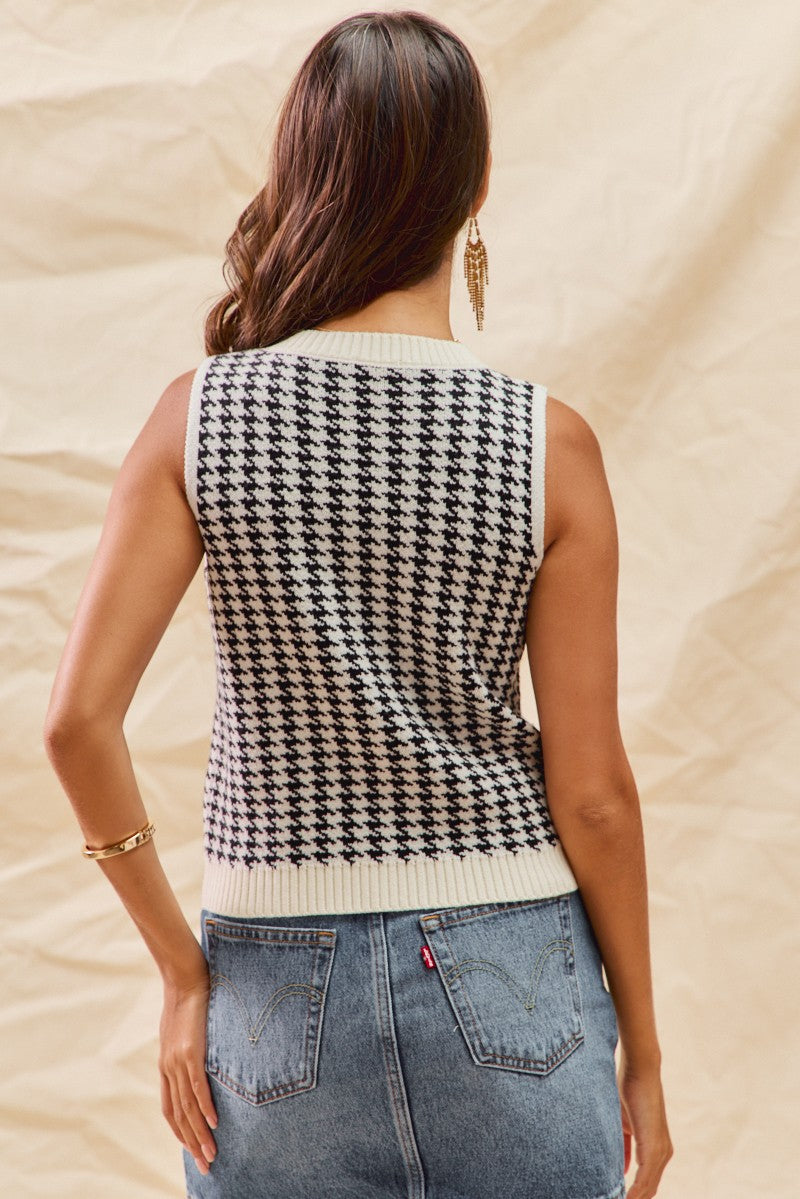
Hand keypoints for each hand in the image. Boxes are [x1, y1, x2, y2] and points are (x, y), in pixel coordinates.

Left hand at [159, 956, 218, 1176]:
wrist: (184, 977)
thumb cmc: (188, 999)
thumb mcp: (183, 1030)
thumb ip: (187, 1049)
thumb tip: (199, 1057)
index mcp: (166, 1066)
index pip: (171, 1110)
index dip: (181, 1132)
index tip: (194, 1149)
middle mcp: (169, 1068)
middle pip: (179, 1116)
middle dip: (192, 1144)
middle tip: (206, 1165)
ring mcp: (178, 1061)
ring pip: (188, 1108)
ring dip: (200, 1134)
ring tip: (212, 1154)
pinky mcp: (190, 1051)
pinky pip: (197, 1086)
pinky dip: (205, 1107)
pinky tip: (214, 1123)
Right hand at [617, 1054, 672, 1197]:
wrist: (640, 1070)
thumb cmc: (629, 1092)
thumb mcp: (623, 1125)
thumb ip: (624, 1147)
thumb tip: (620, 1168)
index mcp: (657, 1149)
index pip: (647, 1183)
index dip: (635, 1195)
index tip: (617, 1196)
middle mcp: (663, 1153)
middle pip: (649, 1189)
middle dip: (634, 1198)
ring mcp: (660, 1151)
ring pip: (648, 1187)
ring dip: (634, 1197)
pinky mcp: (654, 1147)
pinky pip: (644, 1178)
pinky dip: (634, 1192)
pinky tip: (624, 1198)